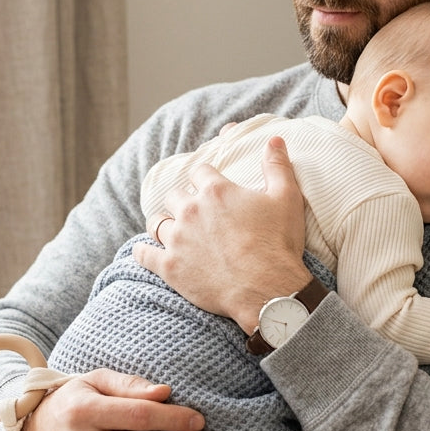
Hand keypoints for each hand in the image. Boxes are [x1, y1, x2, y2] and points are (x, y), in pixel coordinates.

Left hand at [134, 136, 308, 333]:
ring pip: (157, 223)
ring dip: (162, 224)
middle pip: (174, 196)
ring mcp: (177, 239)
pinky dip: (143, 252)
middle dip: (182, 201)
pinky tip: (144, 252)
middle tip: (192, 213)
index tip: (208, 186)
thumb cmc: (278, 244)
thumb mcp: (286, 199)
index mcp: (216, 191)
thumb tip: (275, 140)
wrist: (267, 290)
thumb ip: (278, 166)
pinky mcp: (169, 267)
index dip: (205, 178)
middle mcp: (191, 210)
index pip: (200, 172)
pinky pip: (144, 254)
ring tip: (170, 230)